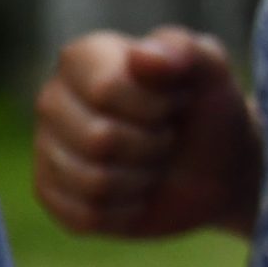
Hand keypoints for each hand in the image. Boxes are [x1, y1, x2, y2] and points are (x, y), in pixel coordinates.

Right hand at [33, 27, 262, 239]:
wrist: (218, 170)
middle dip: (152, 146)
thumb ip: (184, 51)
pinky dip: (127, 211)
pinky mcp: (53, 194)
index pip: (105, 88)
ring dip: (141, 180)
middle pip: (97, 139)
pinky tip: (138, 194)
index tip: (176, 102)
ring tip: (154, 164)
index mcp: (84, 58)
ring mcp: (48, 148)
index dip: (153, 106)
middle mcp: (55, 99)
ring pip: (92, 181)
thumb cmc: (210, 112)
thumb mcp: (214, 73)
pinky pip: (84, 215)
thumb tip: (142, 57)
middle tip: (168, 138)